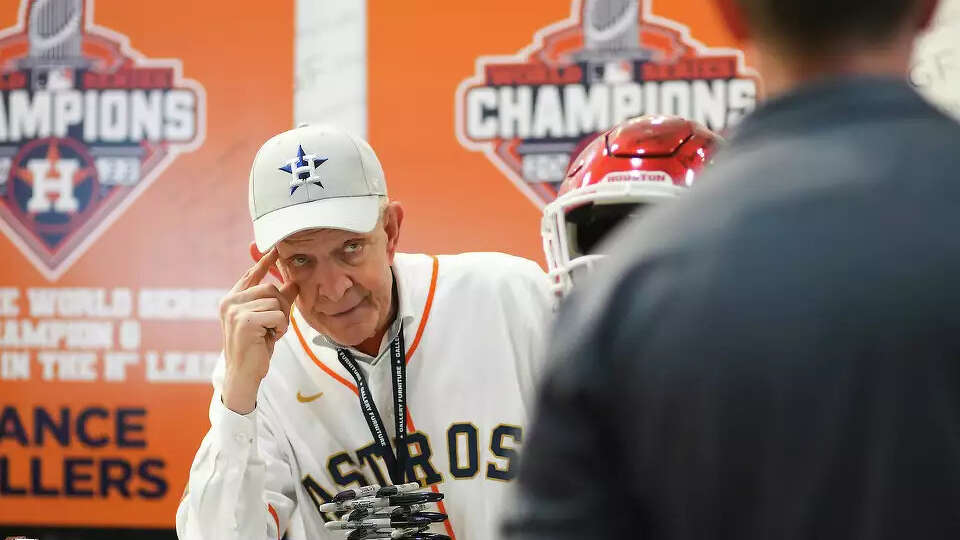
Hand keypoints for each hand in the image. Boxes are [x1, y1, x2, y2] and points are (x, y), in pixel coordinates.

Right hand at [219, 249, 298, 413]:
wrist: (243, 374)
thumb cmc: (256, 347)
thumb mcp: (267, 320)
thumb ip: (276, 301)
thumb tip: (293, 282)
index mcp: (232, 299)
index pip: (250, 275)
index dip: (264, 262)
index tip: (275, 249)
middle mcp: (230, 302)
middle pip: (270, 288)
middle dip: (281, 306)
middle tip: (276, 324)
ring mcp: (234, 311)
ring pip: (275, 302)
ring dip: (281, 319)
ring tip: (270, 333)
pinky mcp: (245, 321)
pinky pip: (277, 315)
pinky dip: (280, 328)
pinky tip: (270, 338)